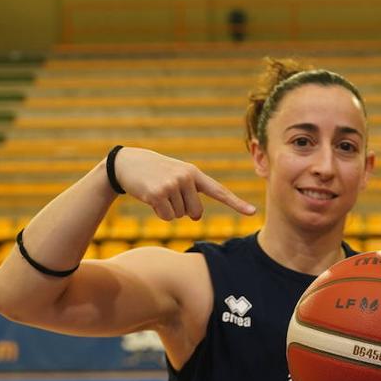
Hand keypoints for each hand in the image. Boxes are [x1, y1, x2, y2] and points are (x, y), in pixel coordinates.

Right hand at [113, 147, 255, 221]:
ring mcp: (172, 185)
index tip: (252, 212)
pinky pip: (166, 217)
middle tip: (169, 194)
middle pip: (196, 212)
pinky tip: (151, 197)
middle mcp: (186, 177)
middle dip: (183, 210)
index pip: (219, 191)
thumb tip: (196, 217)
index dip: (236, 203)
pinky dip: (159, 212)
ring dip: (168, 209)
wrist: (128, 163)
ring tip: (158, 191)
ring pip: (179, 215)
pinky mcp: (157, 194)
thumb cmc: (156, 173)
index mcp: (195, 173)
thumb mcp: (177, 177)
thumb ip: (192, 194)